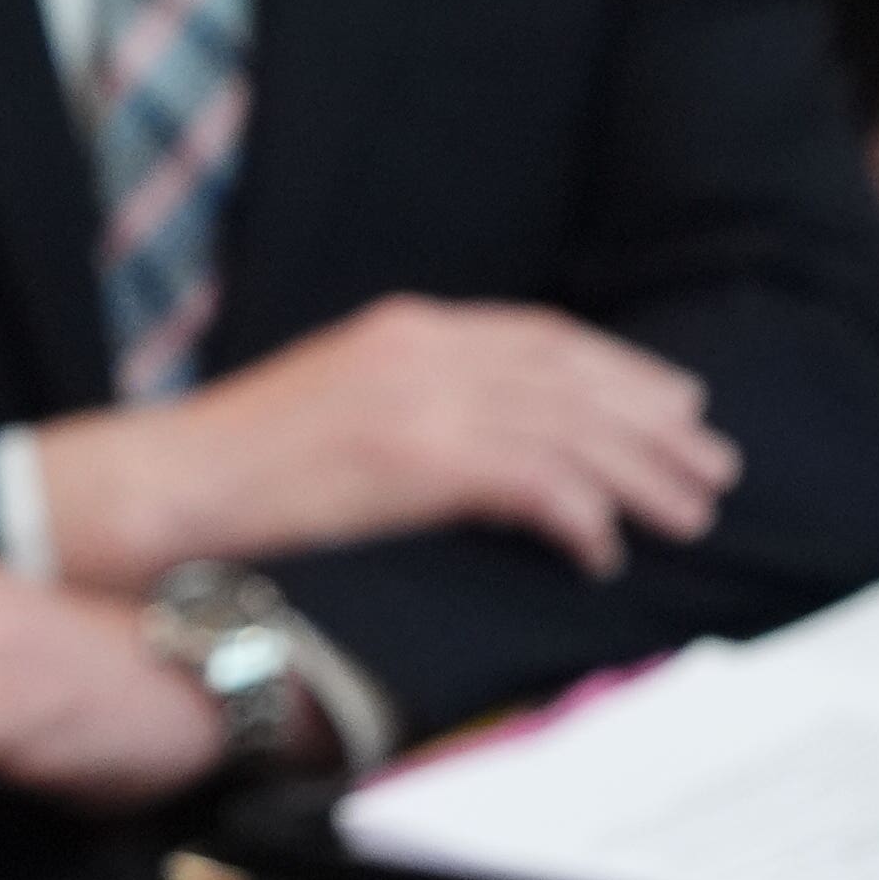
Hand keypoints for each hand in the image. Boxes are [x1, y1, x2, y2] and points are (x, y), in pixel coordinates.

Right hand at [38, 296, 738, 587]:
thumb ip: (414, 400)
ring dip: (641, 474)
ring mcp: (417, 400)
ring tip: (688, 513)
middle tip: (712, 465)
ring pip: (569, 428)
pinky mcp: (413, 458)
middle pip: (572, 378)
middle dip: (654, 423)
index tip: (677, 403)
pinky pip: (532, 481)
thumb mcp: (340, 404)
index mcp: (405, 328)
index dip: (621, 370)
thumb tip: (491, 443)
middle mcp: (421, 350)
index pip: (542, 336)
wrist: (166, 483)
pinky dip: (580, 516)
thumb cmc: (242, 465)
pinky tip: (601, 551)